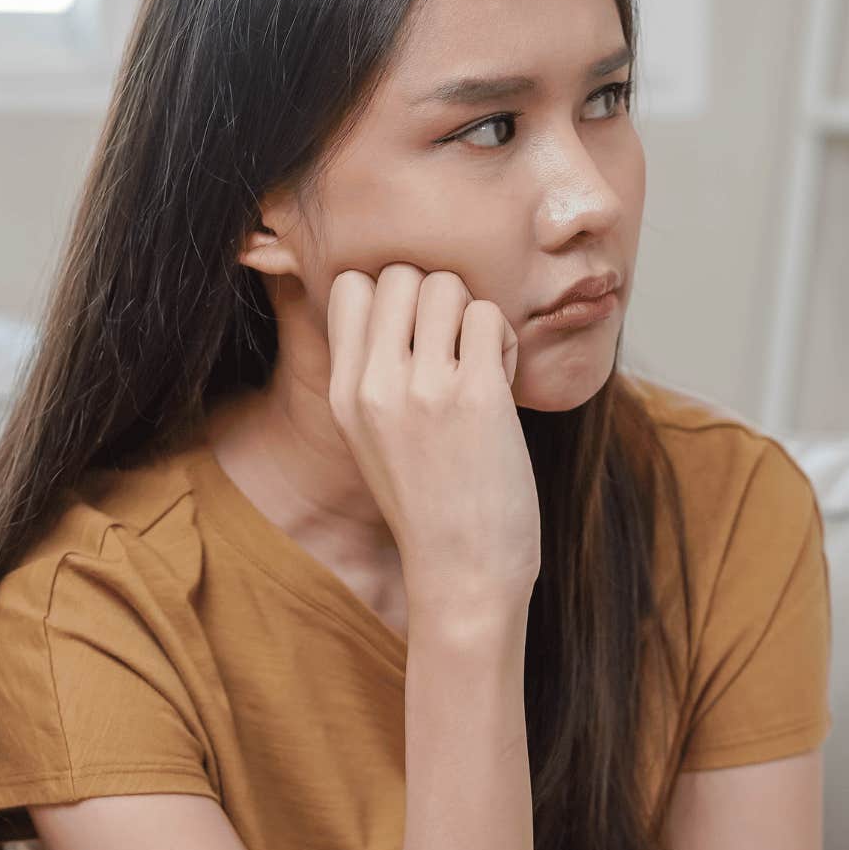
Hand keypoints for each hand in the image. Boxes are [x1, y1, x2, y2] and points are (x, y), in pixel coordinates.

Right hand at [326, 265, 539, 622]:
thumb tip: (403, 305)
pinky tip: (501, 383)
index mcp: (343, 392)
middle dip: (436, 296)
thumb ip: (374, 375)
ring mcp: (423, 389)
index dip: (390, 294)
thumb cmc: (430, 506)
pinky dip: (505, 341)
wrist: (462, 575)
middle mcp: (374, 384)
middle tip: (454, 347)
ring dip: (474, 315)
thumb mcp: (372, 437)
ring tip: (480, 363)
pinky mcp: (476, 397)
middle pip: (399, 274)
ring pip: (447, 286)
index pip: (351, 287)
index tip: (415, 333)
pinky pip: (490, 319)